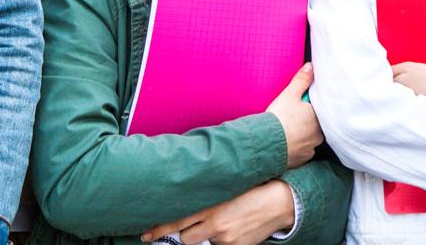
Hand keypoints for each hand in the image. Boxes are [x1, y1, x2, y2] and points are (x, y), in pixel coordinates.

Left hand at [142, 180, 295, 244]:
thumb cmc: (253, 189)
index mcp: (211, 204)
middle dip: (180, 234)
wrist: (280, 202)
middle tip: (167, 233)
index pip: (177, 219)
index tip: (146, 233)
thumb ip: (208, 195)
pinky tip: (231, 227)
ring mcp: (224, 237)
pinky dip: (220, 240)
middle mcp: (215, 222)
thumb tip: (190, 197)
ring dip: (201, 235)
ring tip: (214, 223)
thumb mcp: (227, 187)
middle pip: (184, 237)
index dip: (159, 228)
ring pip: (200, 241)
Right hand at [267, 63, 322, 168]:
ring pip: (308, 140)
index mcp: (318, 118)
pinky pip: (301, 152)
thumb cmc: (279, 118)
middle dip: (305, 122)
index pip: (318, 110)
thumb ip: (302, 80)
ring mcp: (310, 149)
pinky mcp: (301, 161)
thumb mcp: (290, 94)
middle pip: (314, 126)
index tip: (298, 105)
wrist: (266, 144)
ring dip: (301, 136)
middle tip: (290, 118)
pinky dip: (295, 148)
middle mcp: (318, 135)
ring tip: (286, 131)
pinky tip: (286, 144)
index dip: (308, 107)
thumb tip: (311, 67)